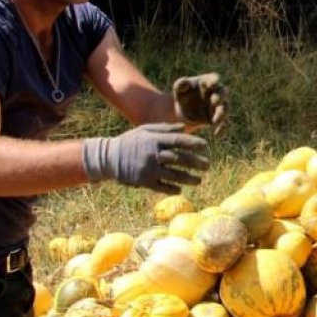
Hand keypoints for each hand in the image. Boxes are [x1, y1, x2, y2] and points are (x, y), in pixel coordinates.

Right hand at [82, 123, 209, 193]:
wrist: (108, 157)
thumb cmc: (130, 141)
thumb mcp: (145, 130)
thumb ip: (165, 129)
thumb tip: (184, 127)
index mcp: (154, 140)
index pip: (178, 141)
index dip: (193, 143)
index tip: (205, 146)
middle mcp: (153, 154)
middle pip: (179, 159)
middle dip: (196, 162)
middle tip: (208, 165)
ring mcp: (148, 169)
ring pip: (173, 175)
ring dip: (189, 178)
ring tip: (199, 180)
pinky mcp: (143, 181)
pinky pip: (162, 187)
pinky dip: (172, 188)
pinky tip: (181, 189)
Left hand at [173, 73, 226, 131]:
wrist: (185, 110)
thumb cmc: (183, 95)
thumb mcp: (179, 89)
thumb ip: (180, 84)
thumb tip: (184, 83)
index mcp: (208, 82)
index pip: (214, 78)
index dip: (214, 80)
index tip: (213, 83)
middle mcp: (217, 92)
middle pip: (223, 92)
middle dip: (220, 97)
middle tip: (214, 101)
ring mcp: (219, 105)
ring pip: (225, 108)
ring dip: (222, 114)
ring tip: (215, 121)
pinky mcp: (219, 117)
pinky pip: (224, 123)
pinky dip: (222, 128)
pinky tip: (216, 134)